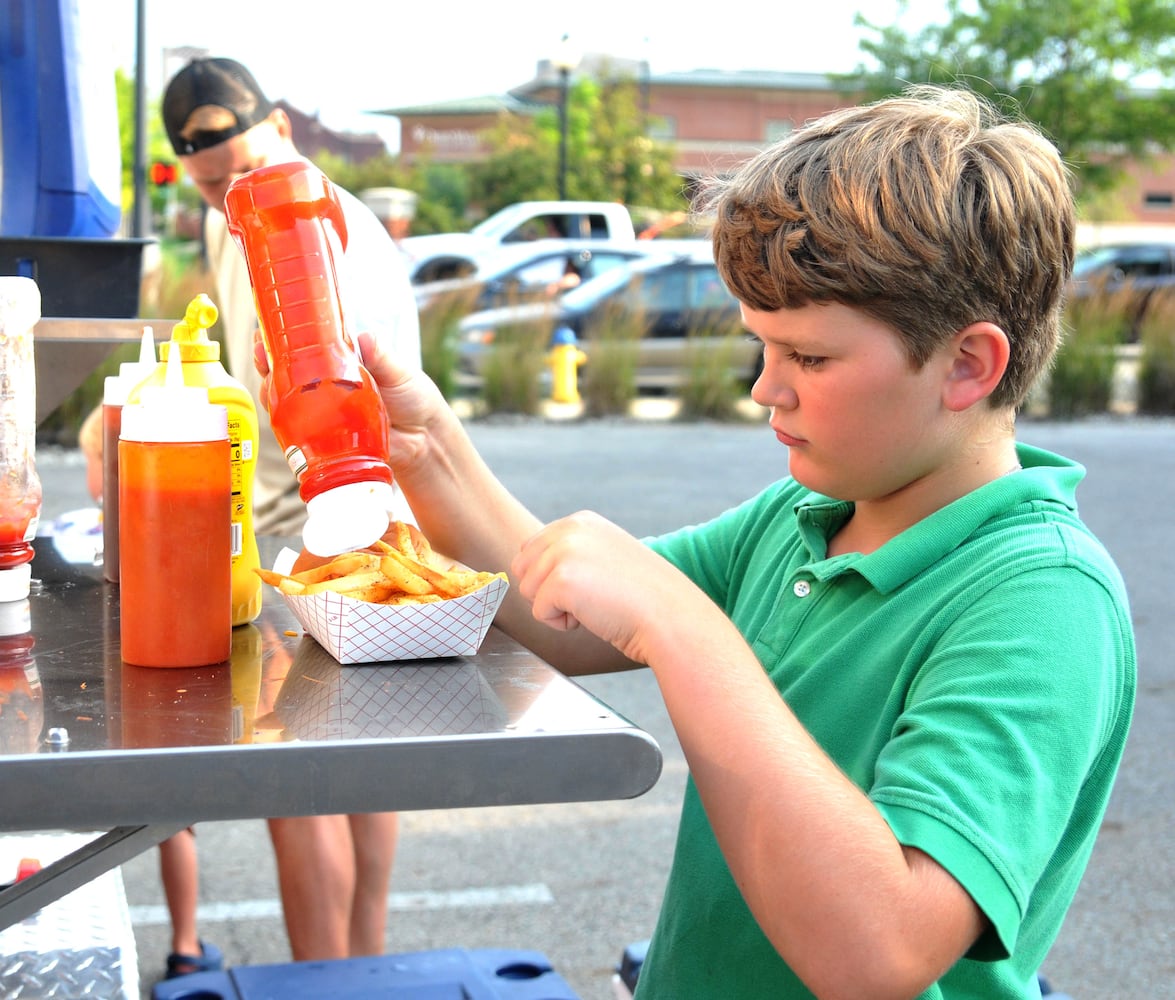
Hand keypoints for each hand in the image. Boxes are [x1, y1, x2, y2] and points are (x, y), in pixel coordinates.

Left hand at [511, 511, 718, 665]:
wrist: (670, 616)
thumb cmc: (642, 596)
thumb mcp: (606, 556)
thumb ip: (572, 552)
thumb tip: (525, 566)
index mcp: (581, 521)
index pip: (531, 549)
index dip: (553, 578)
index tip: (591, 584)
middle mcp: (570, 529)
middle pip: (523, 569)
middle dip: (548, 591)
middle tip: (591, 597)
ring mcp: (565, 552)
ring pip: (529, 591)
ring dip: (557, 608)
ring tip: (596, 604)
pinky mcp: (562, 581)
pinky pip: (540, 613)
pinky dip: (563, 624)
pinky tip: (595, 615)